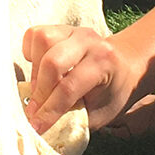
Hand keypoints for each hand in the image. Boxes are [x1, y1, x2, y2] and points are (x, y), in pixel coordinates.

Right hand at [22, 24, 141, 135]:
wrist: (124, 67)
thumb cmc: (111, 94)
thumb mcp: (99, 114)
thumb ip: (73, 118)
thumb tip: (41, 127)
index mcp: (102, 62)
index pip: (68, 88)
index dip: (49, 111)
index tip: (35, 128)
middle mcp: (88, 40)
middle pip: (52, 62)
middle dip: (40, 92)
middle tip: (35, 111)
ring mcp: (73, 30)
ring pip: (42, 41)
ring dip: (35, 70)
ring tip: (39, 90)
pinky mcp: (60, 27)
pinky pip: (36, 34)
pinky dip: (31, 52)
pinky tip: (39, 68)